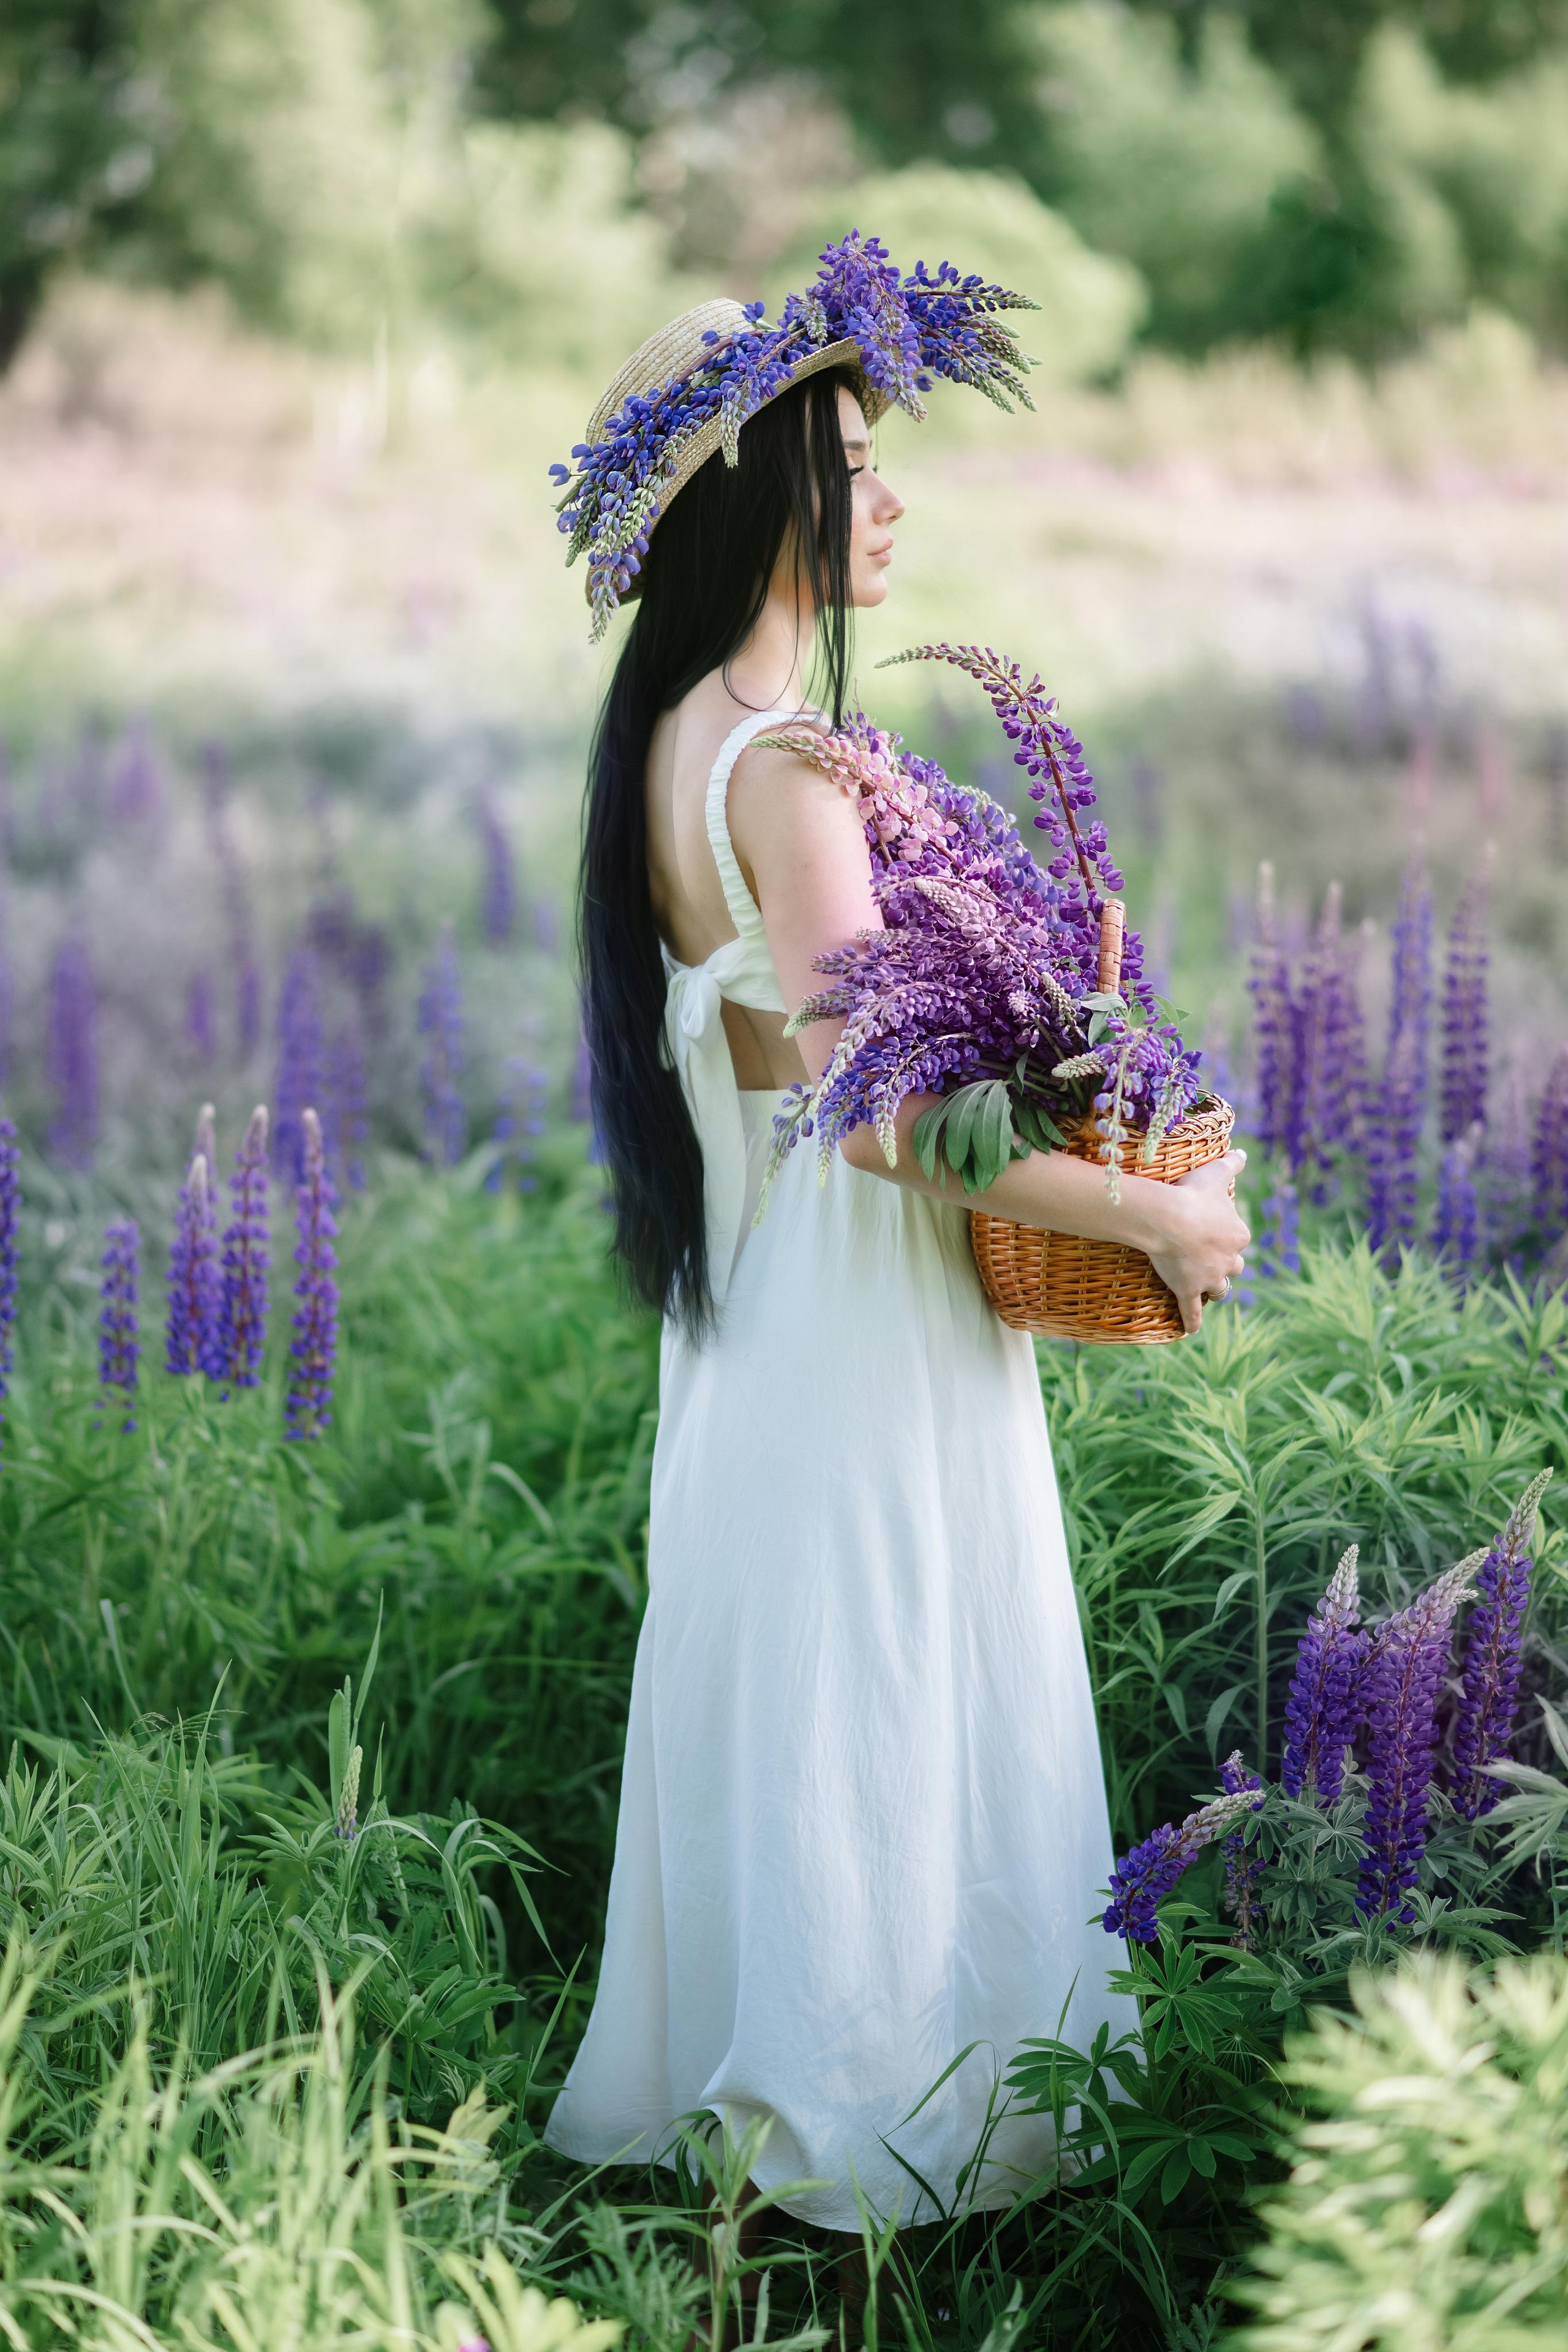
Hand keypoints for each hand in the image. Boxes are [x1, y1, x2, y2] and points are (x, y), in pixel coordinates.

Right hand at [1146, 1150, 1249, 1335]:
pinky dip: (1191, 1321)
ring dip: (1214, 1289)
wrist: (1168, 1219)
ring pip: (1219, 1290)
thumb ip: (1232, 1164)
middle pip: (1234, 1268)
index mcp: (1238, 1235)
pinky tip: (1191, 1331)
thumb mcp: (1215, 1174)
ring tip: (1206, 1290)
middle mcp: (1229, 1261)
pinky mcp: (1188, 1291)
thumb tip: (1244, 1154)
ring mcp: (1208, 1279)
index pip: (1239, 1238)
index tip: (1214, 1228)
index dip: (1228, 1235)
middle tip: (1212, 1260)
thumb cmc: (1193, 1194)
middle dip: (1226, 1265)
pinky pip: (1191, 1312)